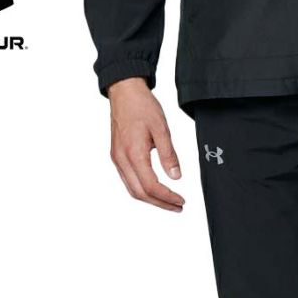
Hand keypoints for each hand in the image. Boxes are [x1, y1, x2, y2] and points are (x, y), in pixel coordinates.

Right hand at [108, 78, 183, 211]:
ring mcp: (117, 159)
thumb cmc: (141, 106)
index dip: (167, 197)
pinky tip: (154, 190)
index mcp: (133, 153)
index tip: (181, 200)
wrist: (124, 91)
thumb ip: (169, 155)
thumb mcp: (162, 129)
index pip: (150, 186)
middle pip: (140, 193)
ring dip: (151, 199)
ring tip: (168, 202)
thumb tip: (176, 176)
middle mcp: (122, 159)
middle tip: (177, 206)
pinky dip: (142, 190)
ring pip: (132, 190)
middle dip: (160, 203)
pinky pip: (128, 181)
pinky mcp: (117, 156)